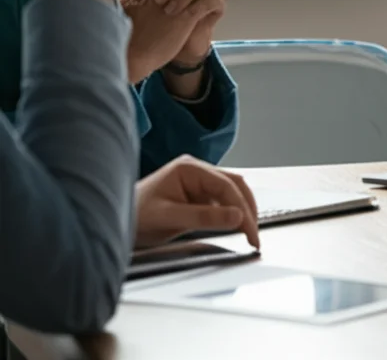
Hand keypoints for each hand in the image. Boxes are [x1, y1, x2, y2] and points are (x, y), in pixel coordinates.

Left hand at [134, 155, 259, 249]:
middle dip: (248, 210)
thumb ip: (204, 217)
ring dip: (243, 212)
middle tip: (254, 236)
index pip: (227, 186)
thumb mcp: (169, 218)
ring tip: (249, 235)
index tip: (250, 232)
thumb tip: (238, 217)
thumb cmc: (135, 216)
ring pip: (232, 194)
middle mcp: (197, 171)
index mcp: (189, 169)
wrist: (113, 221)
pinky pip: (223, 203)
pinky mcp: (198, 196)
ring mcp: (198, 183)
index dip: (242, 209)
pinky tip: (236, 229)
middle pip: (235, 185)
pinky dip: (232, 216)